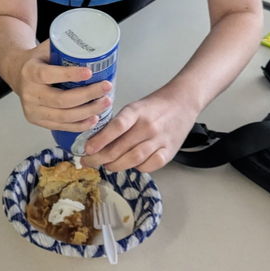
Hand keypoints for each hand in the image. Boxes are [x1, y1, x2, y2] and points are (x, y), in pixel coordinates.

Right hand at [13, 40, 112, 131]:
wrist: (17, 73)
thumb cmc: (38, 60)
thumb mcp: (47, 48)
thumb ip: (66, 47)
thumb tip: (95, 44)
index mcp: (30, 71)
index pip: (49, 75)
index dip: (70, 75)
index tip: (90, 72)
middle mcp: (29, 93)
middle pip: (61, 100)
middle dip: (87, 95)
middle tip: (106, 87)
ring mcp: (32, 110)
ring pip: (64, 116)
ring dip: (88, 111)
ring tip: (105, 103)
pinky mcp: (38, 121)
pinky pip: (61, 126)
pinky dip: (79, 124)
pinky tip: (93, 118)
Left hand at [81, 87, 197, 173]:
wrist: (182, 102)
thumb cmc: (154, 107)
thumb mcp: (134, 108)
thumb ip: (118, 124)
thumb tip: (96, 142)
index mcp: (136, 111)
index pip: (116, 127)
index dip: (100, 140)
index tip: (87, 149)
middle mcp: (148, 126)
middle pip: (121, 147)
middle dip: (101, 158)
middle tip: (89, 162)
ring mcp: (160, 139)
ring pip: (134, 159)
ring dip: (116, 165)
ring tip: (106, 165)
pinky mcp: (169, 151)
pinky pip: (151, 165)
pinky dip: (138, 168)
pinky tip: (131, 165)